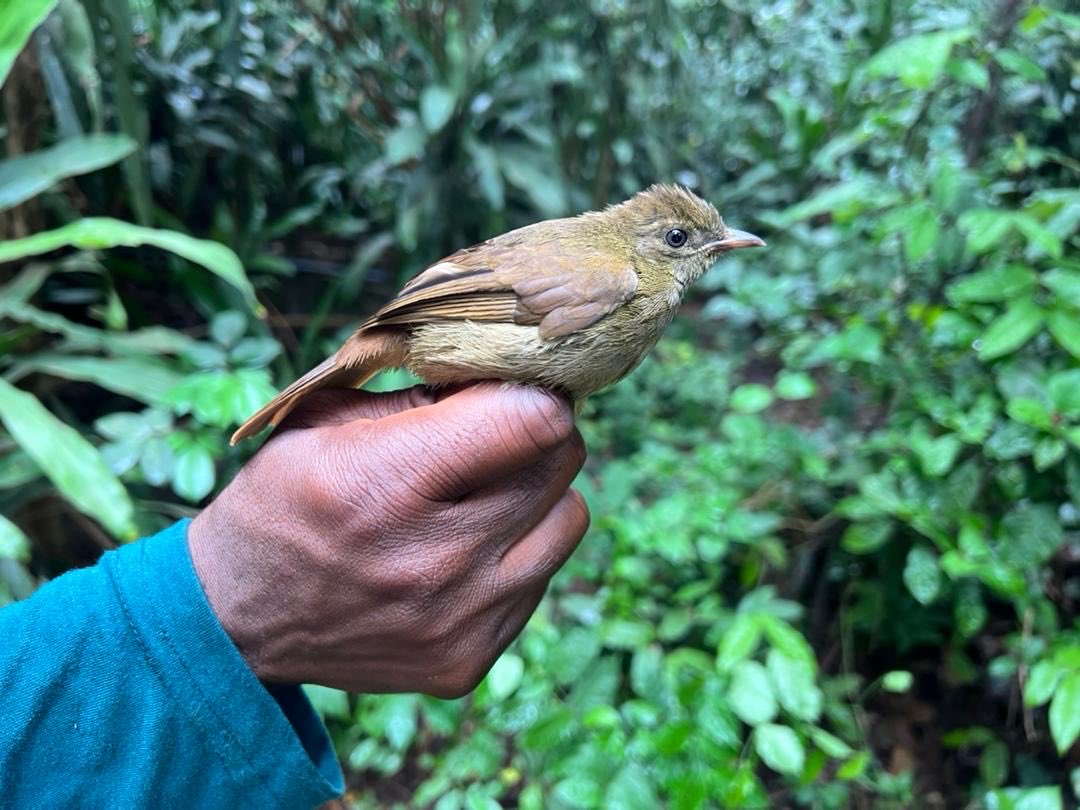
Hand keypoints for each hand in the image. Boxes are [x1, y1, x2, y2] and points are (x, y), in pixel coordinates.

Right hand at [188, 383, 587, 697]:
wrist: (238, 619)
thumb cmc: (286, 499)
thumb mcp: (328, 422)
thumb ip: (422, 395)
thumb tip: (509, 377)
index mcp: (384, 484)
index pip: (532, 420)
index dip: (532, 392)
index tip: (513, 391)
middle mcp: (431, 561)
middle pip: (561, 463)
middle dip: (539, 434)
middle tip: (502, 434)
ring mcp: (456, 622)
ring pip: (569, 520)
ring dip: (539, 496)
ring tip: (486, 495)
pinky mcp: (468, 660)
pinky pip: (541, 580)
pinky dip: (518, 553)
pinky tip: (467, 551)